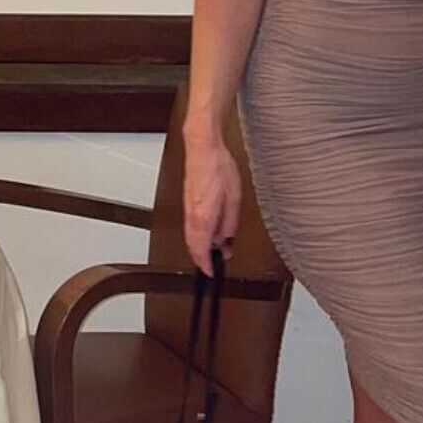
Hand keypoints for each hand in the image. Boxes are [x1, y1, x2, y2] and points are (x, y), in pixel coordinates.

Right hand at [183, 138, 241, 273]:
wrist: (203, 150)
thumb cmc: (219, 168)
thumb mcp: (234, 198)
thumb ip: (230, 222)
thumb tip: (227, 239)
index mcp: (204, 217)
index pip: (202, 249)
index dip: (206, 265)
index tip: (212, 272)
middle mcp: (192, 215)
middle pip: (192, 246)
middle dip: (202, 259)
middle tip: (214, 264)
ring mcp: (187, 209)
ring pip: (190, 237)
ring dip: (199, 248)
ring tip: (215, 250)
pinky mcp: (188, 203)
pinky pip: (190, 226)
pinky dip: (196, 236)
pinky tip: (207, 234)